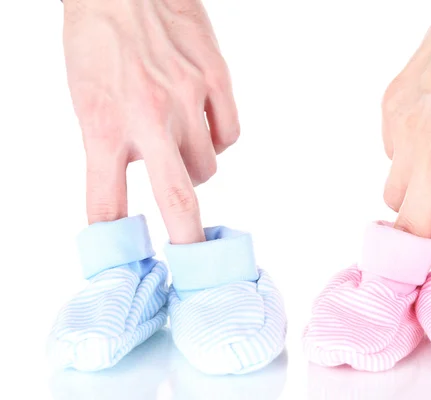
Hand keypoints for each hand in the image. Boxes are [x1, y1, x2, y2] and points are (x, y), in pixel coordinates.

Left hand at [64, 0, 238, 242]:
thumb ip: (111, 144)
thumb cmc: (100, 40)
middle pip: (178, 199)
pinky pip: (229, 136)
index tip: (128, 266)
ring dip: (194, 166)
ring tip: (179, 139)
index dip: (116, 243)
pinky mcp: (216, 80)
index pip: (106, 202)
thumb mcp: (85, 97)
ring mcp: (188, 99)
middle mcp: (148, 117)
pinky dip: (217, 139)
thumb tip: (139, 176)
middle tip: (197, 261)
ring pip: (207, 166)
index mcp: (102, 124)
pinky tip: (202, 122)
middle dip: (188, 241)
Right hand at [382, 0, 430, 236]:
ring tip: (427, 177)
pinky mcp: (390, 110)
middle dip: (419, 242)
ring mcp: (405, 135)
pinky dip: (405, 152)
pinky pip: (390, 148)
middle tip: (429, 237)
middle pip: (409, 229)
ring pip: (392, 191)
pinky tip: (425, 131)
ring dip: (409, 195)